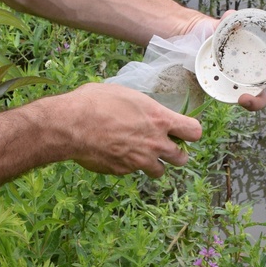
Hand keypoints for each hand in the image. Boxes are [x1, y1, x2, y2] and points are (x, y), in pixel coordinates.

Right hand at [53, 82, 201, 178]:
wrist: (72, 126)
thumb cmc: (95, 102)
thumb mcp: (124, 94)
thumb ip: (141, 106)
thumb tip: (141, 109)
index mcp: (159, 119)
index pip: (194, 131)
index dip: (190, 132)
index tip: (184, 131)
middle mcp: (155, 143)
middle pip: (182, 158)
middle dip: (176, 154)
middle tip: (165, 148)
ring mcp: (140, 160)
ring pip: (160, 171)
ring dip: (154, 165)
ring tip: (141, 156)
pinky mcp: (124, 171)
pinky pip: (133, 172)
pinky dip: (128, 166)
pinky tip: (114, 154)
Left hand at [210, 10, 265, 110]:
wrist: (196, 37)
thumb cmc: (217, 30)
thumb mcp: (222, 24)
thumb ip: (228, 20)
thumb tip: (232, 15)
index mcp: (259, 58)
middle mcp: (251, 73)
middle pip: (263, 91)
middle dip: (263, 98)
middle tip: (254, 96)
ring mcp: (237, 82)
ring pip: (249, 98)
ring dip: (250, 103)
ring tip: (242, 99)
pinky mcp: (222, 87)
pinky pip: (229, 97)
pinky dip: (230, 100)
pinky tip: (222, 96)